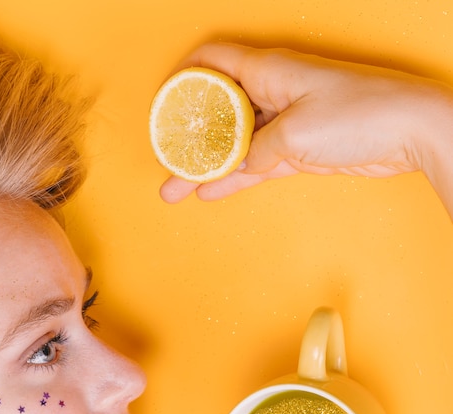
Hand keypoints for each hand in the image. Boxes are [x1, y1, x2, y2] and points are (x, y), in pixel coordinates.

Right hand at [159, 43, 452, 212]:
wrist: (409, 133)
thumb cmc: (360, 114)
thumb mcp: (294, 133)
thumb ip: (257, 151)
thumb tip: (236, 165)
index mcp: (267, 72)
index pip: (213, 63)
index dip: (183, 79)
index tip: (163, 106)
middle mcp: (271, 93)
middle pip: (217, 112)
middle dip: (187, 137)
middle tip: (164, 159)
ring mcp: (282, 123)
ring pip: (232, 145)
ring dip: (204, 167)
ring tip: (175, 186)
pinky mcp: (295, 150)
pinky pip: (253, 164)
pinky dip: (232, 178)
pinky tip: (209, 191)